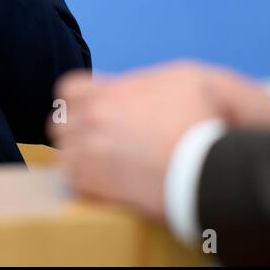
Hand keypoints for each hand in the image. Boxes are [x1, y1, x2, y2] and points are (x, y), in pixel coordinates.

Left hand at [47, 62, 269, 219]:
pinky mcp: (94, 182)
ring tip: (102, 170)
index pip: (70, 90)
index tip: (93, 116)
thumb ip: (179, 81)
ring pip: (63, 154)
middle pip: (59, 123)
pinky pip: (71, 181)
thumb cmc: (210, 124)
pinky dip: (85, 185)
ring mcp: (91, 149)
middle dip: (74, 133)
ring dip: (78, 161)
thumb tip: (180, 90)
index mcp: (117, 90)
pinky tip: (106, 188)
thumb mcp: (203, 81)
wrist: (208, 168)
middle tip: (96, 145)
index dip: (78, 104)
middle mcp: (97, 115)